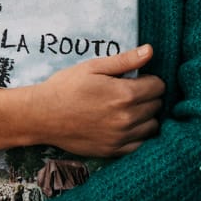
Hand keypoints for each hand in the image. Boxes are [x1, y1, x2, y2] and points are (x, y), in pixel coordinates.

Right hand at [33, 44, 163, 157]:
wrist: (43, 115)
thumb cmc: (66, 87)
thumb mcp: (93, 67)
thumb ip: (125, 60)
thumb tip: (150, 50)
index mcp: (124, 94)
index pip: (158, 86)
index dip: (150, 79)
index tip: (137, 79)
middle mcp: (126, 118)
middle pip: (157, 105)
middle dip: (148, 96)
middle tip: (129, 92)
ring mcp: (121, 137)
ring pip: (152, 126)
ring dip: (145, 116)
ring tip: (128, 108)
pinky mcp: (113, 151)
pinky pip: (140, 144)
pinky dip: (138, 134)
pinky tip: (125, 125)